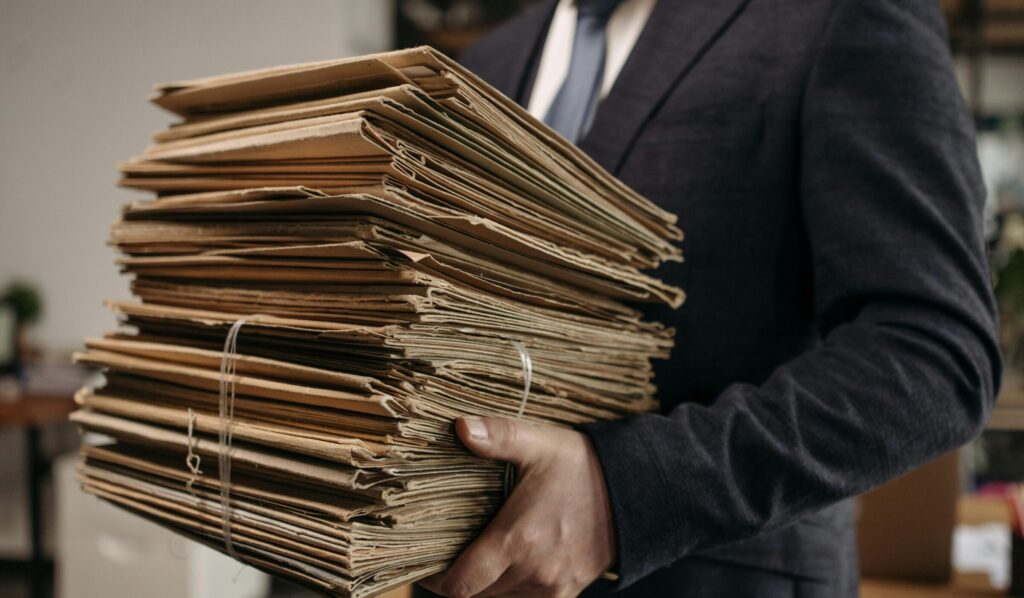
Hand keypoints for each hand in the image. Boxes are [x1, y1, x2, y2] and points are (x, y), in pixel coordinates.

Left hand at [419, 416, 615, 597]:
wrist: (635, 490)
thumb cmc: (581, 466)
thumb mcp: (538, 443)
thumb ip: (498, 436)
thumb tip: (460, 427)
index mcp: (517, 539)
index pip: (460, 584)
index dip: (436, 581)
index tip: (424, 565)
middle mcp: (533, 571)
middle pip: (476, 595)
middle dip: (458, 580)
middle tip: (447, 554)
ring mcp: (552, 587)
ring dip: (484, 587)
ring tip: (474, 560)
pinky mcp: (567, 593)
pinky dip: (509, 593)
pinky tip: (505, 570)